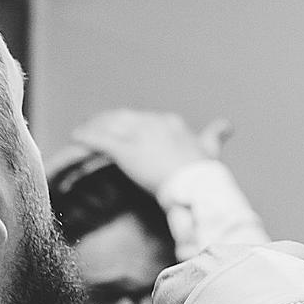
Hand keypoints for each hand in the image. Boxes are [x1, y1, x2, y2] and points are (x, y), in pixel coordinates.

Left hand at [70, 109, 230, 194]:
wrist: (197, 185)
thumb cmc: (204, 172)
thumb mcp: (210, 149)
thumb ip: (214, 136)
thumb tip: (227, 125)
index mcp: (171, 123)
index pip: (145, 118)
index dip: (131, 122)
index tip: (123, 124)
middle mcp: (154, 124)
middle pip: (125, 118)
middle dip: (109, 120)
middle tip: (96, 123)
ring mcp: (139, 136)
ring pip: (110, 125)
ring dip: (95, 125)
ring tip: (83, 129)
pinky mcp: (126, 151)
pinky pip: (101, 140)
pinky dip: (86, 137)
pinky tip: (75, 136)